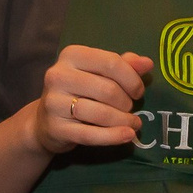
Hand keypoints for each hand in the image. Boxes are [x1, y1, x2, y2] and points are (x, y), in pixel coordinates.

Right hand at [26, 45, 152, 155]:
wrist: (45, 121)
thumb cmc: (78, 91)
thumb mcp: (99, 73)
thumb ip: (123, 65)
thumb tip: (147, 63)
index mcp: (71, 55)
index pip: (111, 63)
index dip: (132, 79)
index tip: (138, 91)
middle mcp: (59, 75)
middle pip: (108, 90)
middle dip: (126, 102)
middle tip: (130, 109)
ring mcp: (54, 102)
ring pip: (101, 113)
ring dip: (123, 121)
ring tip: (132, 124)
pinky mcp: (56, 128)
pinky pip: (91, 134)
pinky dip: (113, 136)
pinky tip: (127, 136)